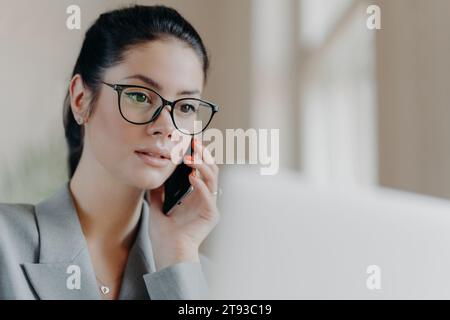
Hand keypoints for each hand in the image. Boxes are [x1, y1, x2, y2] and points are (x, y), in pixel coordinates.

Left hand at [147, 138, 220, 270]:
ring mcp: (209, 206)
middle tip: (194, 143)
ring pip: (212, 179)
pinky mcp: (211, 215)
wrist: (167, 253)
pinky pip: (208, 196)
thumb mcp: (158, 206)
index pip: (200, 170)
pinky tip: (192, 177)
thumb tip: (156, 174)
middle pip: (210, 170)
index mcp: (195, 196)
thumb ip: (159, 191)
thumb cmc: (164, 235)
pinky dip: (201, 185)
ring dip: (202, 166)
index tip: (189, 143)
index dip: (197, 155)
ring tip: (190, 158)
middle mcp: (205, 199)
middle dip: (203, 155)